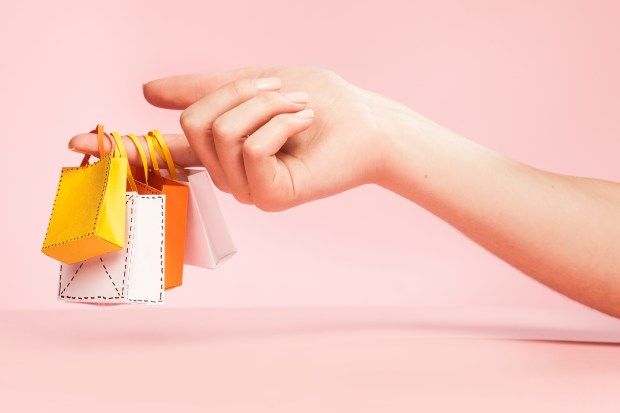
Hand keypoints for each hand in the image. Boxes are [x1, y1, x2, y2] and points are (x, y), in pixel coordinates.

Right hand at [69, 66, 414, 210]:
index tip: (75, 144)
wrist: (362, 120)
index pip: (157, 151)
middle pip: (194, 124)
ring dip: (264, 104)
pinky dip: (280, 121)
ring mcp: (245, 190)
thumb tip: (146, 91)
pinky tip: (304, 123)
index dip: (116, 147)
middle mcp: (225, 174)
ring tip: (299, 108)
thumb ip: (201, 90)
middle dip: (240, 93)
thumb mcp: (250, 84)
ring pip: (221, 134)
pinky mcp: (269, 198)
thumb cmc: (312, 101)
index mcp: (217, 147)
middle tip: (281, 91)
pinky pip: (251, 148)